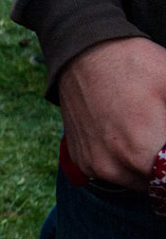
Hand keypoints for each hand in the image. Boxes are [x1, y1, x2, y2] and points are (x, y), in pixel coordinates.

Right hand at [58, 37, 165, 190]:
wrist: (81, 52)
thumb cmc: (134, 64)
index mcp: (143, 150)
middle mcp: (115, 166)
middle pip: (161, 186)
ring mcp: (96, 166)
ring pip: (141, 184)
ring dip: (154, 170)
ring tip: (156, 138)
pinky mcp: (83, 161)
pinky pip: (116, 176)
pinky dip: (129, 166)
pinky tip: (132, 138)